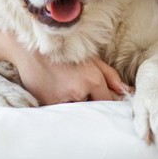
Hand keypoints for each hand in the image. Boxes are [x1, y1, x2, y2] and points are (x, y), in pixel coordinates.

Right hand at [10, 47, 130, 105]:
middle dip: (91, 100)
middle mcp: (79, 92)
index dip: (108, 100)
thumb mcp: (91, 58)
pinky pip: (62, 110)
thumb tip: (127, 91)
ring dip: (76, 101)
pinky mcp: (48, 105)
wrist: (31, 48)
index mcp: (92, 79)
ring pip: (78, 109)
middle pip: (93, 106)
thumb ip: (111, 76)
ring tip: (67, 83)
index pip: (108, 101)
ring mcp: (62, 100)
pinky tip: (57, 87)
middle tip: (80, 85)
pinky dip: (62, 103)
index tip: (106, 97)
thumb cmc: (64, 50)